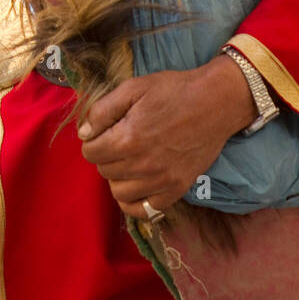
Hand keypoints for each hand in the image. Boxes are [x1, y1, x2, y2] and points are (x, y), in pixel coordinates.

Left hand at [77, 55, 257, 218]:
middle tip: (117, 141)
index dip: (92, 140)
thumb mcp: (133, 88)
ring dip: (117, 177)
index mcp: (128, 138)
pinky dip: (135, 202)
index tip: (101, 131)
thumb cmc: (173, 91)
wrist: (215, 103)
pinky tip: (136, 185)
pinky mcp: (177, 190)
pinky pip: (145, 210)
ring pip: (119, 192)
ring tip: (127, 160)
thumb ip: (103, 111)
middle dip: (104, 155)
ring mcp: (161, 181)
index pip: (90, 152)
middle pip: (104, 171)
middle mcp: (142, 165)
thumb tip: (84, 133)